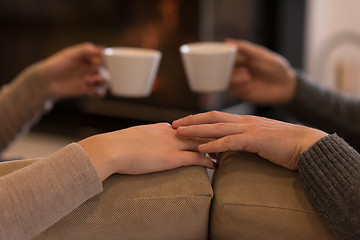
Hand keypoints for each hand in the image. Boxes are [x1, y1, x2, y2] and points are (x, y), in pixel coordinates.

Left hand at [37, 42, 106, 98]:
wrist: (45, 82)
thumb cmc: (55, 65)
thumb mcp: (70, 54)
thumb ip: (86, 49)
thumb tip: (103, 49)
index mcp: (88, 57)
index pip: (103, 57)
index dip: (104, 59)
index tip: (95, 61)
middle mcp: (90, 68)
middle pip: (106, 69)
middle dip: (102, 71)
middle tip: (91, 71)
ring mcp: (90, 79)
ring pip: (105, 81)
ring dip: (101, 82)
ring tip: (89, 81)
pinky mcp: (87, 90)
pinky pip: (100, 92)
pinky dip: (100, 92)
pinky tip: (93, 91)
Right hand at [78, 123, 215, 180]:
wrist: (111, 149)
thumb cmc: (117, 145)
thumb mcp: (133, 137)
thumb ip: (143, 139)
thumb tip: (142, 144)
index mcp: (161, 128)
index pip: (185, 128)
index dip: (197, 132)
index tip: (206, 134)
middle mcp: (170, 133)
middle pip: (198, 132)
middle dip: (212, 136)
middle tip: (224, 141)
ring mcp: (172, 144)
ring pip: (201, 143)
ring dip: (215, 148)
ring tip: (225, 153)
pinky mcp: (172, 157)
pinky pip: (197, 158)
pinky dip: (208, 161)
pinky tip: (216, 166)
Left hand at [173, 111, 327, 169]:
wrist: (306, 145)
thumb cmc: (284, 145)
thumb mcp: (259, 140)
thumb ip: (242, 142)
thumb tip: (224, 148)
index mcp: (244, 121)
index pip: (216, 117)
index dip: (197, 118)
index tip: (182, 122)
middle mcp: (244, 122)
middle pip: (212, 118)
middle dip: (190, 121)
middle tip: (172, 125)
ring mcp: (250, 129)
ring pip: (217, 127)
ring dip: (196, 130)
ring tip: (179, 133)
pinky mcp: (256, 140)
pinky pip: (231, 142)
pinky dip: (214, 144)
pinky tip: (201, 147)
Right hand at [226, 39, 296, 104]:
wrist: (285, 86)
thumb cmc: (275, 67)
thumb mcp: (261, 55)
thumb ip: (245, 48)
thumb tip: (227, 41)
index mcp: (240, 58)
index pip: (225, 56)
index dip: (224, 57)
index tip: (227, 58)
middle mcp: (237, 70)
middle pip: (223, 69)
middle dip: (230, 70)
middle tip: (244, 70)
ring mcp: (238, 82)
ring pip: (227, 81)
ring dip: (235, 80)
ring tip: (248, 78)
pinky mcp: (241, 93)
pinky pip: (233, 91)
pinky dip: (239, 89)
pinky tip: (250, 86)